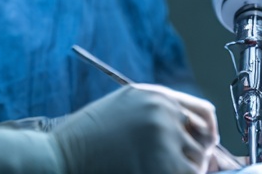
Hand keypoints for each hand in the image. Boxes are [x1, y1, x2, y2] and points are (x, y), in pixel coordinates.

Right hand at [52, 84, 217, 173]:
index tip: (205, 150)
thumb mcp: (123, 111)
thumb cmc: (83, 141)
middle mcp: (163, 111)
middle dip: (196, 159)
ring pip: (196, 165)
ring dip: (183, 173)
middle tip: (178, 169)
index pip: (204, 113)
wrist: (55, 158)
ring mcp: (162, 138)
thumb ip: (156, 117)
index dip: (207, 134)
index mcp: (156, 96)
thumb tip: (190, 140)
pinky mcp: (160, 166)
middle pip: (204, 140)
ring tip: (154, 170)